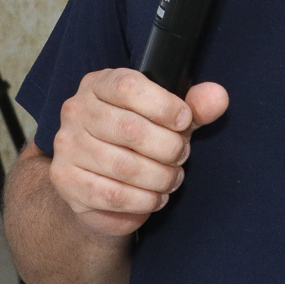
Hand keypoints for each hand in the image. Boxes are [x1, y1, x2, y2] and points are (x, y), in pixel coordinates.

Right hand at [47, 68, 227, 238]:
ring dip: (160, 177)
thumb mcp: (169, 119)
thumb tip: (218, 96)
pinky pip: (113, 195)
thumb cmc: (138, 142)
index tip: (185, 121)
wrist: (100, 185)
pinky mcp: (66, 180)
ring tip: (172, 179)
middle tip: (181, 156)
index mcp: (100, 84)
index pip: (128, 86)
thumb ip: (194, 106)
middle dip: (168, 148)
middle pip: (130, 128)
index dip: (163, 105)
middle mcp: (76, 110)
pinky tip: (155, 197)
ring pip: (124, 166)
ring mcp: (67, 145)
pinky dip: (144, 200)